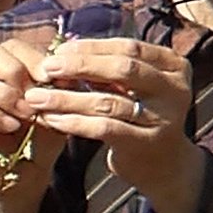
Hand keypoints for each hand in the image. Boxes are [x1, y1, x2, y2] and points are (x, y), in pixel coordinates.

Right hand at [0, 25, 55, 188]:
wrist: (23, 170)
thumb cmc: (38, 132)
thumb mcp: (55, 106)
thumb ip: (60, 84)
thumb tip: (63, 66)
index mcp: (0, 62)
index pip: (11, 44)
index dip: (32, 58)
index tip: (51, 79)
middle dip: (12, 70)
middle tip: (33, 95)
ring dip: (5, 96)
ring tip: (26, 114)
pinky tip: (11, 126)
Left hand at [22, 35, 205, 212]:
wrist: (163, 164)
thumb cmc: (139, 116)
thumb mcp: (133, 87)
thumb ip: (109, 68)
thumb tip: (62, 51)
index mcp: (174, 65)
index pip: (129, 47)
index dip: (92, 47)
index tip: (59, 50)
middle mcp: (175, 89)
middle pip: (122, 69)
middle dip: (80, 66)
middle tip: (46, 69)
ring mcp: (164, 118)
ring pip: (109, 101)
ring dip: (67, 98)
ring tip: (37, 97)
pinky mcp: (146, 143)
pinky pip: (104, 128)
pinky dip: (74, 123)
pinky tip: (51, 120)